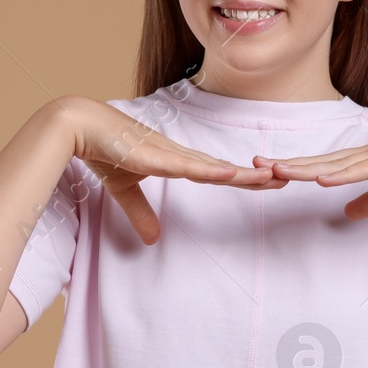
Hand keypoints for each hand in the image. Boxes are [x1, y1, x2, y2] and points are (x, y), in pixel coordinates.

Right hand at [63, 95, 280, 244]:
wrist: (79, 126)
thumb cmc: (103, 150)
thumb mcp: (124, 190)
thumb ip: (140, 213)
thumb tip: (152, 240)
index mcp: (175, 161)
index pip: (217, 173)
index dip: (243, 178)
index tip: (269, 182)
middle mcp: (179, 155)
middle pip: (224, 169)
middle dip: (255, 176)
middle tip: (287, 179)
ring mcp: (169, 154)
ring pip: (213, 167)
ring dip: (242, 174)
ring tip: (271, 178)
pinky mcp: (155, 156)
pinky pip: (188, 166)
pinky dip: (209, 171)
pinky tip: (230, 173)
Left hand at [253, 102, 367, 219]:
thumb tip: (348, 215)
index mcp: (362, 160)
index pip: (320, 166)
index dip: (293, 168)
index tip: (266, 169)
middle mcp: (362, 154)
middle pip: (317, 162)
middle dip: (285, 164)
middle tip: (252, 165)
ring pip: (332, 165)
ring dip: (303, 168)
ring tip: (275, 170)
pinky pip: (361, 170)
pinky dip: (340, 175)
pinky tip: (320, 178)